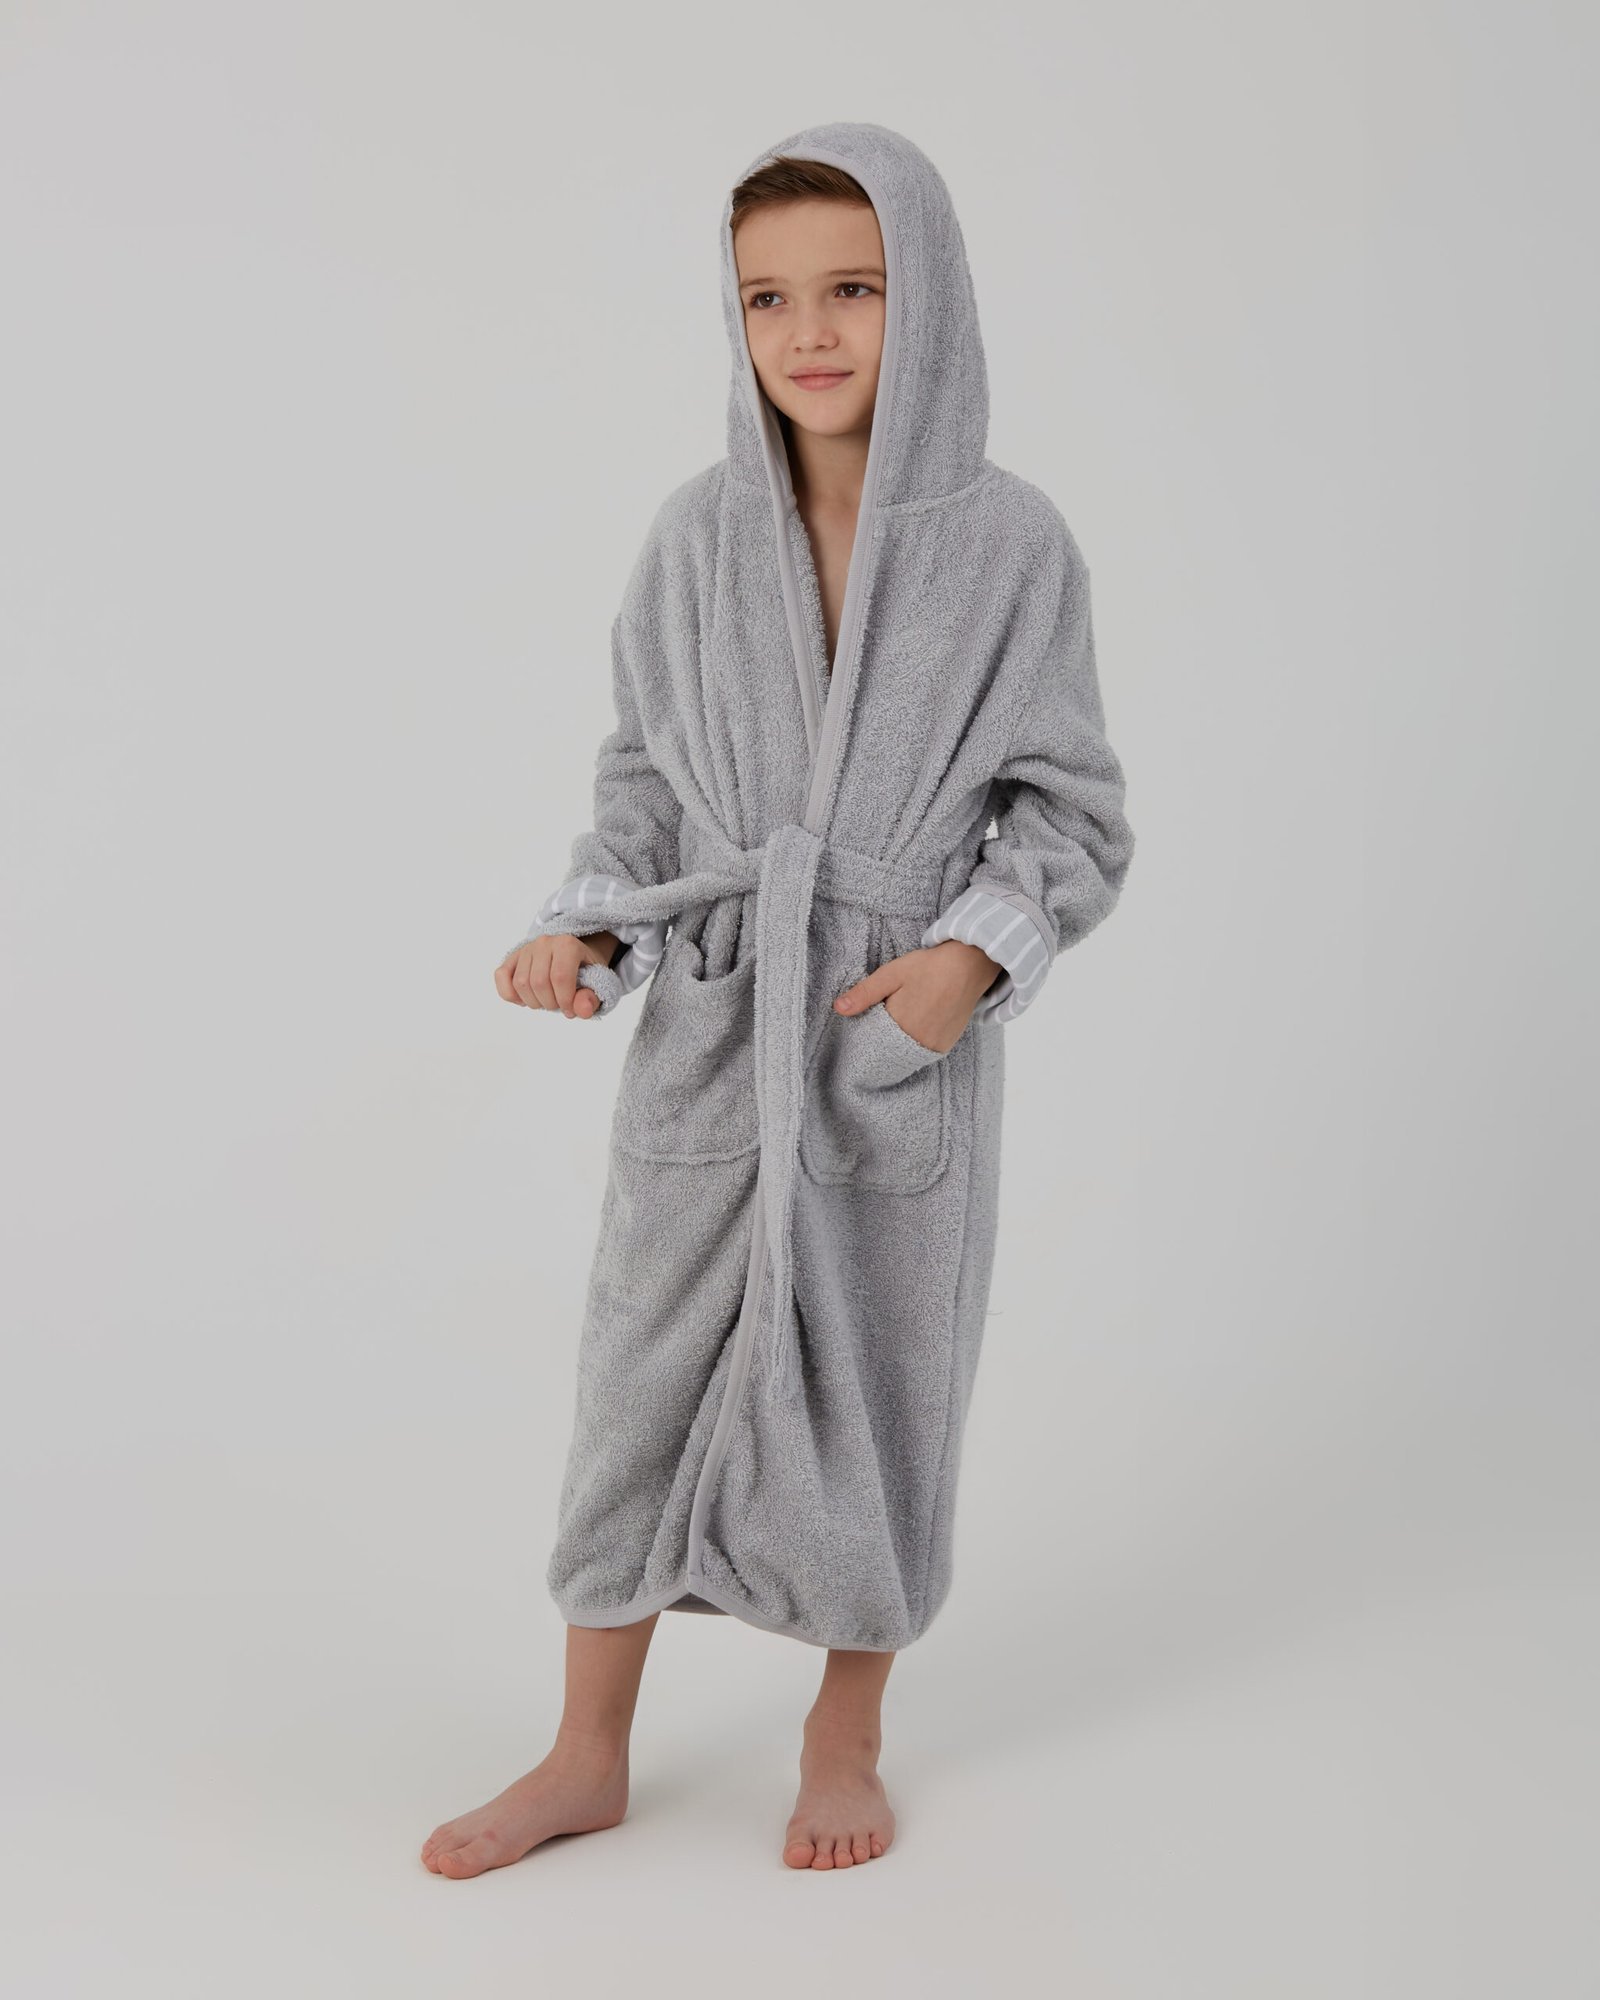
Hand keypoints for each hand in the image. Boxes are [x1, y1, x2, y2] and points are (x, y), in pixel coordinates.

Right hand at [495, 931, 619, 1018]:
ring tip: (546, 1000)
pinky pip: (501, 976)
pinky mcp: (512, 957)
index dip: (565, 1001)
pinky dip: (510, 994)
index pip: (560, 978)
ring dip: (533, 1001)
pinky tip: (525, 999)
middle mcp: (544, 942)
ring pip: (520, 983)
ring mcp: (526, 949)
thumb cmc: (584, 970)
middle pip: (539, 982)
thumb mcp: (597, 982)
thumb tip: (582, 1010)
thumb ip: (592, 998)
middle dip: (549, 1003)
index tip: (571, 1010)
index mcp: (567, 944)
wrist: (573, 954)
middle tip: (559, 1004)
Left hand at [832, 939, 1000, 1054]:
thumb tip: (838, 1008)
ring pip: (905, 1052)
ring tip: (905, 1016)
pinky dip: (914, 1042)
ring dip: (899, 1041)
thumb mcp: (891, 974)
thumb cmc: (929, 967)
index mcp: (900, 1024)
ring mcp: (933, 1046)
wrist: (969, 965)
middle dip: (882, 1038)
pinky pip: (921, 1052)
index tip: (866, 1022)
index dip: (866, 1032)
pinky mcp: (945, 1046)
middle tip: (889, 1014)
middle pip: (888, 1049)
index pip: (871, 1040)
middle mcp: (917, 1041)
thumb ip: (865, 993)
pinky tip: (917, 1023)